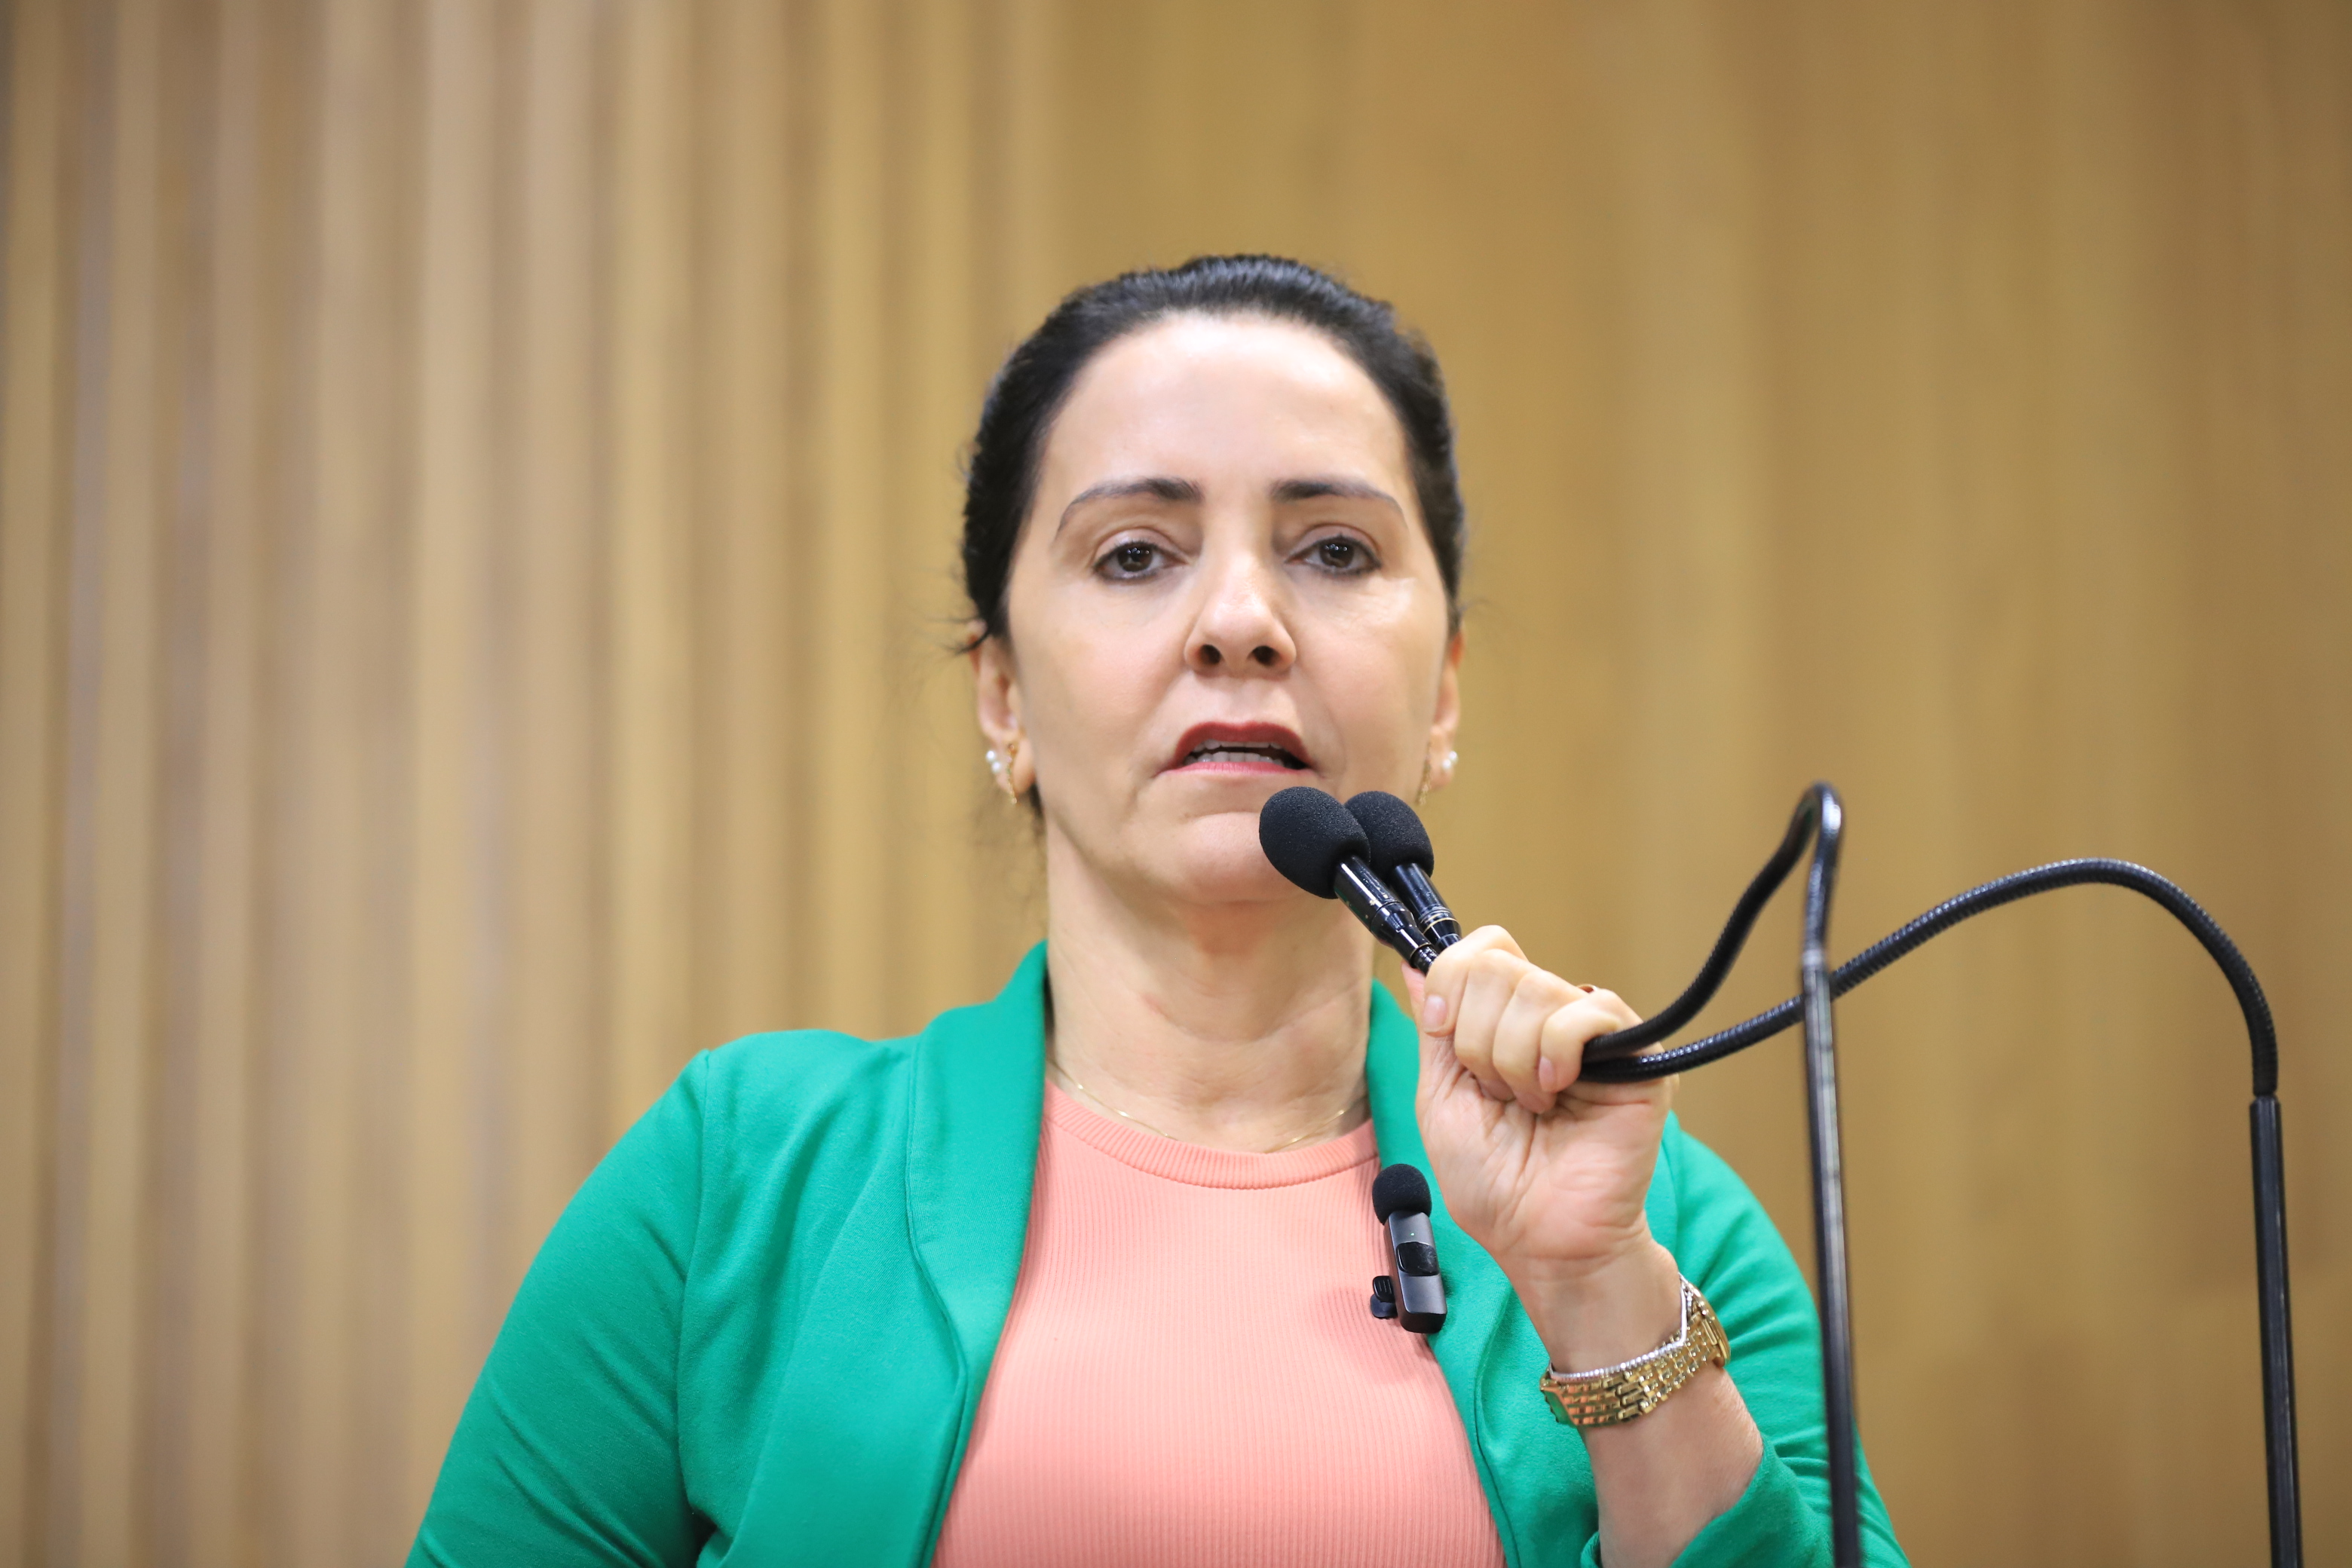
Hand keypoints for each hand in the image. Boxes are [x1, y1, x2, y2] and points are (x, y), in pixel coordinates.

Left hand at [1407, 926, 1681, 1361]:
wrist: (1538, 1237)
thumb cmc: (1492, 1181)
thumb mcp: (1440, 1095)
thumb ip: (1434, 1027)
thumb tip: (1411, 962)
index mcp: (1506, 1020)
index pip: (1480, 950)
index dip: (1449, 983)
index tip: (1441, 1032)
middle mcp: (1553, 1016)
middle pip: (1497, 965)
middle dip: (1475, 1039)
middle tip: (1496, 1093)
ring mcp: (1597, 1033)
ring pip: (1534, 989)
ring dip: (1511, 1060)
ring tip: (1532, 1105)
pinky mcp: (1639, 1055)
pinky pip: (1586, 1012)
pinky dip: (1553, 1055)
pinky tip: (1557, 1093)